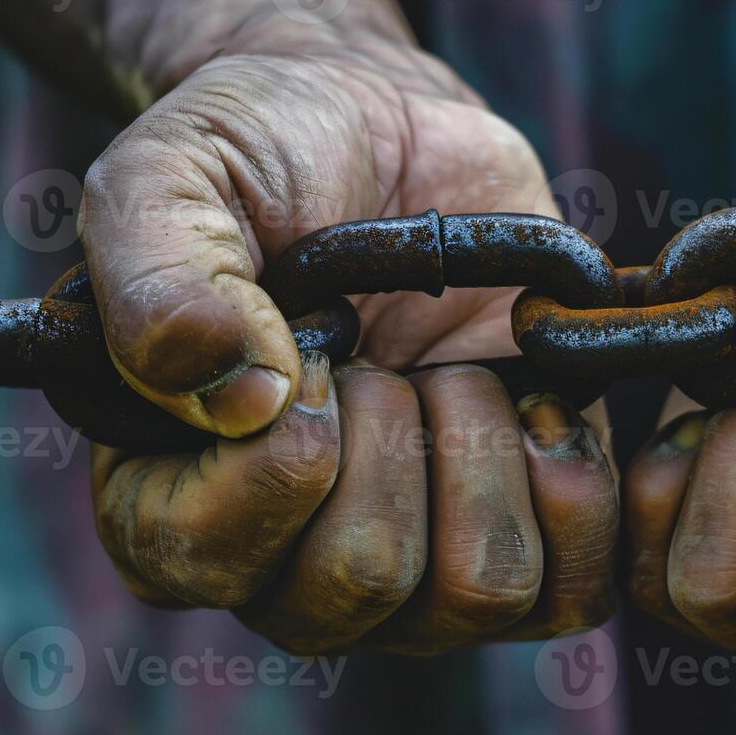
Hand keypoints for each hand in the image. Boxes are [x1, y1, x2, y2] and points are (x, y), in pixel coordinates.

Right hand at [82, 18, 616, 652]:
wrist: (393, 142)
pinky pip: (572, 590)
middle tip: (379, 348)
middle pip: (363, 582)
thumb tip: (235, 399)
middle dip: (395, 430)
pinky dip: (574, 480)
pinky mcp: (521, 550)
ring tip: (454, 373)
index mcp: (165, 506)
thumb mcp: (175, 173)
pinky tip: (536, 402)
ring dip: (482, 447)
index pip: (207, 557)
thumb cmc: (267, 162)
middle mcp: (285, 569)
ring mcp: (413, 582)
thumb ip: (161, 273)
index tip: (316, 340)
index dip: (282, 443)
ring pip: (481, 592)